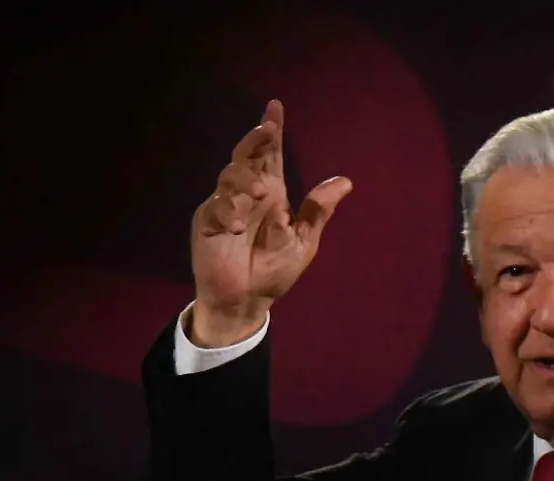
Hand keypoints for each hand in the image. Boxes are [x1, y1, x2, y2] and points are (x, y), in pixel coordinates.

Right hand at [188, 99, 352, 346]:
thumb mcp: (303, 241)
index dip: (272, 132)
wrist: (248, 300)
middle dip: (255, 138)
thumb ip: (318, 211)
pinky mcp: (207, 223)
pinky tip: (235, 227)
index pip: (271, 156)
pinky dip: (226, 211)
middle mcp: (248, 194)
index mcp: (273, 194)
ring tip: (262, 193)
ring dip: (245, 178)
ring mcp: (225, 206)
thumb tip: (345, 181)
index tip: (275, 107)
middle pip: (247, 155)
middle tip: (266, 129)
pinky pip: (214, 206)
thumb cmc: (274, 269)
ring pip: (229, 174)